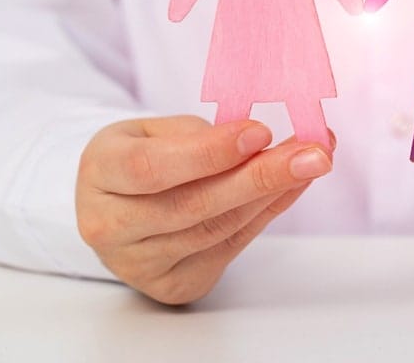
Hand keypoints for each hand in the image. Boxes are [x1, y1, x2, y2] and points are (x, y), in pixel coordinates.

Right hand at [76, 115, 332, 304]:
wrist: (116, 204)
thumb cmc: (141, 155)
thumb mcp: (155, 130)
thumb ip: (200, 136)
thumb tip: (264, 138)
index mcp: (99, 171)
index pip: (151, 167)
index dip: (208, 153)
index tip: (260, 132)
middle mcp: (109, 224)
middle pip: (191, 206)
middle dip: (260, 176)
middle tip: (313, 153)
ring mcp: (138, 263)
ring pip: (215, 230)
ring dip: (271, 195)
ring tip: (312, 163)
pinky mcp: (170, 284)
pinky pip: (227, 248)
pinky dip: (265, 215)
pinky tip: (291, 187)